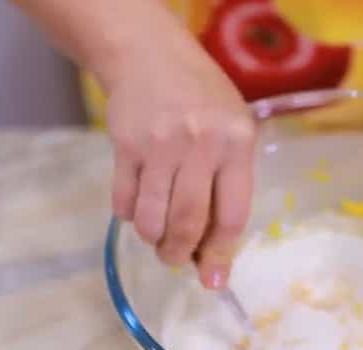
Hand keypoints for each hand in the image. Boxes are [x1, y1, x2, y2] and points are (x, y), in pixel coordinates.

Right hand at [106, 43, 254, 288]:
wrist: (151, 57)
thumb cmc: (205, 101)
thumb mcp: (235, 131)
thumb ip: (229, 185)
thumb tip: (214, 251)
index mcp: (238, 144)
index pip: (232, 215)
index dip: (221, 254)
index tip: (214, 280)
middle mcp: (201, 145)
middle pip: (189, 222)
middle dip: (181, 254)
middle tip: (176, 260)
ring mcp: (160, 144)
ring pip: (153, 218)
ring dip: (155, 240)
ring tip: (159, 238)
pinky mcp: (124, 145)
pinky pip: (125, 202)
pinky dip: (131, 217)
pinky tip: (140, 209)